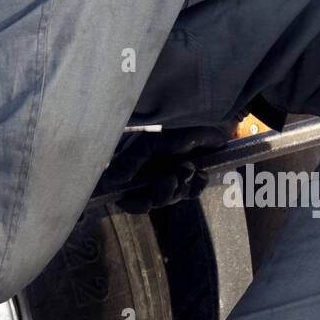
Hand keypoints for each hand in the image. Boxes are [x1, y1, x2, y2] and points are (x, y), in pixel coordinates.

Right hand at [99, 124, 233, 213]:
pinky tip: (201, 172)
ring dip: (181, 186)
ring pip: (171, 198)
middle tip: (171, 179)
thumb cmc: (176, 124)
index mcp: (134, 162)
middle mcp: (150, 171)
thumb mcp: (147, 142)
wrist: (213, 117)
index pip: (124, 192)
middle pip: (149, 200)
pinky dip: (196, 186)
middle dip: (162, 194)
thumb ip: (127, 163)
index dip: (132, 202)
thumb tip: (106, 184)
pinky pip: (191, 193)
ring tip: (189, 166)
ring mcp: (170, 173)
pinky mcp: (190, 176)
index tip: (144, 202)